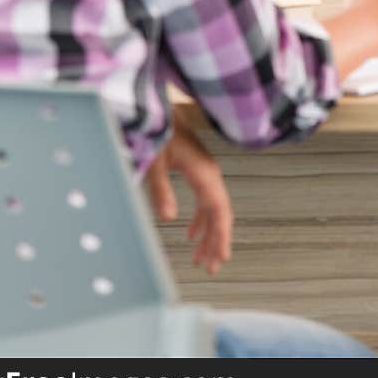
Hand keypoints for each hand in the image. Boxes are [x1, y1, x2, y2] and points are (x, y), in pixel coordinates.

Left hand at [144, 110, 232, 275]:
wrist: (158, 109)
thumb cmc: (158, 131)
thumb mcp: (155, 162)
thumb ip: (161, 190)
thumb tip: (169, 218)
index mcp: (204, 173)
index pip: (220, 211)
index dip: (221, 236)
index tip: (221, 258)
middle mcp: (209, 174)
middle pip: (220, 214)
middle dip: (216, 242)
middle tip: (211, 268)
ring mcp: (204, 171)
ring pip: (213, 209)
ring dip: (208, 234)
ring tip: (200, 258)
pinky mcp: (196, 170)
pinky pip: (204, 200)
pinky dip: (200, 219)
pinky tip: (190, 233)